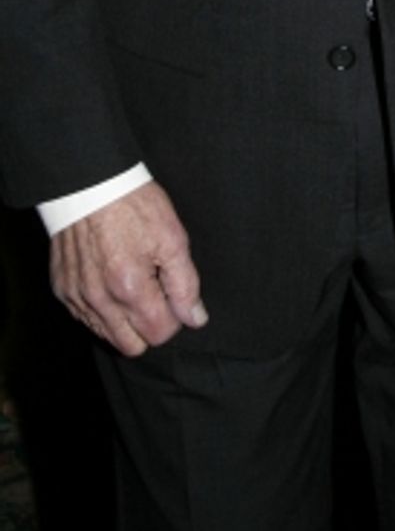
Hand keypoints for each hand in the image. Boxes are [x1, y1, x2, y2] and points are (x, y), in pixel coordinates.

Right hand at [50, 181, 206, 357]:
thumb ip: (185, 285)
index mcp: (130, 288)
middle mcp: (99, 300)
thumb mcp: (172, 238)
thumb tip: (195, 319)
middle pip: (131, 346)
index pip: (159, 334)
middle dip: (149, 326)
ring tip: (132, 282)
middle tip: (155, 292)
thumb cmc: (135, 207)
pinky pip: (85, 318)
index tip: (173, 293)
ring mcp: (77, 297)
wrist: (91, 184)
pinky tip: (110, 280)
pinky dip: (101, 308)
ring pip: (107, 335)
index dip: (174, 317)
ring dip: (124, 319)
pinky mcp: (62, 289)